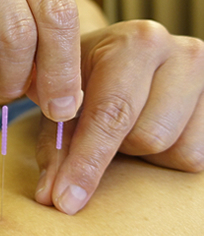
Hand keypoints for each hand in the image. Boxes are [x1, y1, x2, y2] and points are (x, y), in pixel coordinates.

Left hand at [35, 20, 203, 214]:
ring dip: (145, 151)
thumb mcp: (62, 101)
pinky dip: (169, 154)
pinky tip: (153, 125)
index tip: (66, 198)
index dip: (86, 162)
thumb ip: (56, 147)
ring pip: (177, 150)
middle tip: (105, 128)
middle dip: (118, 147)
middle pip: (148, 137)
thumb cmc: (85, 77)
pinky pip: (198, 156)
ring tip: (131, 123)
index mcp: (135, 41)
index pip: (111, 113)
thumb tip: (51, 197)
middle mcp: (181, 52)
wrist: (117, 53)